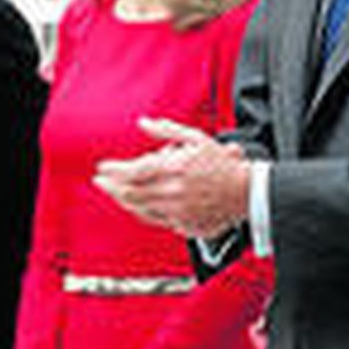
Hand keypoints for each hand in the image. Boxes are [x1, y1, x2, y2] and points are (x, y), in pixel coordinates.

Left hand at [94, 117, 249, 237]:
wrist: (248, 193)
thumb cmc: (223, 165)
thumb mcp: (196, 138)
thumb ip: (166, 131)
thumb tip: (143, 122)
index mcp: (175, 169)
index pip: (131, 172)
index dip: (112, 170)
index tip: (103, 167)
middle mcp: (173, 192)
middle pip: (129, 192)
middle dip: (109, 186)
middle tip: (99, 181)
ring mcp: (178, 212)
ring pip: (138, 208)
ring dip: (122, 199)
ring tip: (114, 191)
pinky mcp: (183, 226)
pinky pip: (154, 219)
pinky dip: (140, 210)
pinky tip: (136, 203)